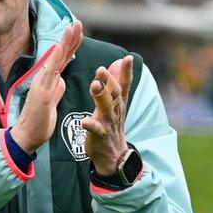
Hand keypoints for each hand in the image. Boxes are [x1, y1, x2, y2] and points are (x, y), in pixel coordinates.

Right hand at [11, 21, 83, 152]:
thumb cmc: (39, 122)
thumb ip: (56, 90)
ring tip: (72, 27)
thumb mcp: (52, 102)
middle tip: (78, 21)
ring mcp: (42, 83)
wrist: (26, 136)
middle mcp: (45, 78)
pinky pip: (49, 72)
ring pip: (55, 58)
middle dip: (70, 37)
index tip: (79, 30)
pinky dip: (54, 58)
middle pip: (60, 54)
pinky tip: (60, 47)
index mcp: (49, 81)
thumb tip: (61, 80)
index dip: (71, 44)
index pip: (62, 59)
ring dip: (64, 42)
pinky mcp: (42, 92)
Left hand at [82, 55, 133, 175]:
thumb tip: (119, 61)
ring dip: (100, 96)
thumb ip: (118, 81)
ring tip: (94, 85)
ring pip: (106, 108)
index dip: (126, 71)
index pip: (124, 84)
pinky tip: (84, 121)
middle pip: (114, 93)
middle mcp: (115, 110)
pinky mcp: (100, 135)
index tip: (128, 58)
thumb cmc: (112, 124)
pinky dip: (90, 124)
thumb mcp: (117, 102)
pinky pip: (96, 129)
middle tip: (101, 69)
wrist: (113, 155)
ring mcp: (108, 122)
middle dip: (108, 80)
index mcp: (119, 101)